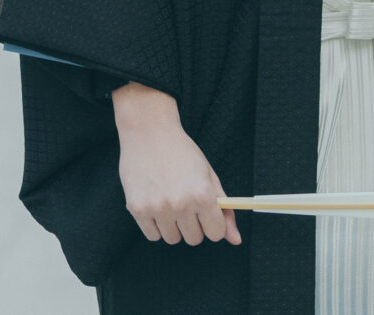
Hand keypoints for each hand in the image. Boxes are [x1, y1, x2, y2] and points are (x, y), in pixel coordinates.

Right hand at [113, 82, 239, 245]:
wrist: (150, 133)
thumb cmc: (183, 153)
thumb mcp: (209, 176)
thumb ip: (224, 209)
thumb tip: (235, 239)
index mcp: (203, 194)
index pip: (216, 233)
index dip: (214, 226)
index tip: (209, 217)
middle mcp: (181, 204)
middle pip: (194, 239)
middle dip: (194, 226)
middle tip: (188, 204)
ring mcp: (158, 208)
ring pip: (173, 239)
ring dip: (174, 226)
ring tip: (171, 202)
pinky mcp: (137, 209)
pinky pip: (153, 235)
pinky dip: (157, 226)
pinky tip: (157, 204)